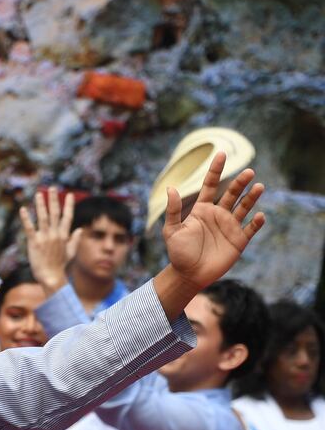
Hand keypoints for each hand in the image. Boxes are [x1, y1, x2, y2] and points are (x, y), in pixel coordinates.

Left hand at [19, 187, 79, 295]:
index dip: (69, 205)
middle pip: (55, 213)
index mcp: (64, 235)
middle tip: (52, 188)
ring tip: (39, 194)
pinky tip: (22, 209)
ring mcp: (45, 237)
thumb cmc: (60, 265)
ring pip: (43, 217)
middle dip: (54, 200)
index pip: (67, 217)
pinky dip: (26, 218)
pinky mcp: (34, 242)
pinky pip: (29, 228)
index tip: (70, 194)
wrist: (51, 276)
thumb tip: (80, 229)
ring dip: (41, 205)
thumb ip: (75, 239)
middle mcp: (55, 234)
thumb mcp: (71, 252)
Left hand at [161, 152, 264, 291]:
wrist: (188, 275)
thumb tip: (170, 188)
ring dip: (252, 197)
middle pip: (232, 194)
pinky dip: (256, 222)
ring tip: (259, 187)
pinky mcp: (239, 241)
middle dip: (240, 182)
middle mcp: (218, 215)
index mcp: (202, 210)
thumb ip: (173, 211)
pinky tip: (259, 215)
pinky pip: (251, 228)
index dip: (215, 170)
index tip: (221, 153)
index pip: (211, 185)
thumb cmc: (178, 253)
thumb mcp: (172, 231)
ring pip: (244, 207)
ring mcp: (230, 227)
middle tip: (249, 172)